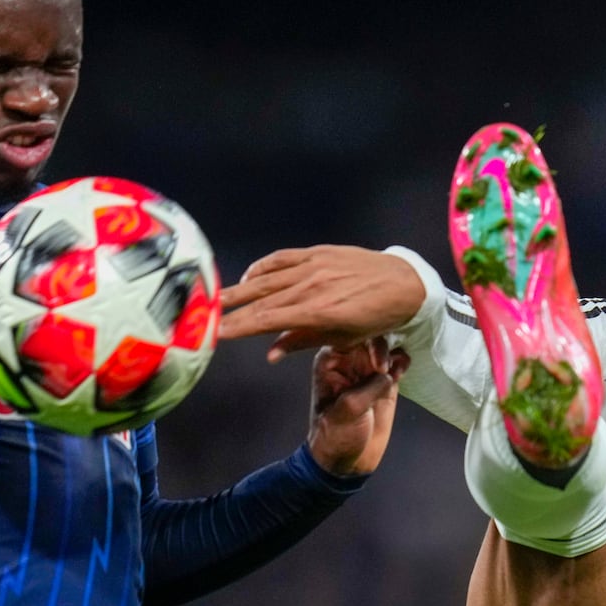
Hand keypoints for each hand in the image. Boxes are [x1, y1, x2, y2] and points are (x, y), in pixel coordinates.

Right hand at [220, 245, 426, 362]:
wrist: (404, 283)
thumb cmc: (376, 318)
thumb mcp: (343, 338)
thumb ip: (302, 342)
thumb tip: (270, 353)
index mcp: (317, 312)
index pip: (266, 321)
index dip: (238, 327)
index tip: (215, 334)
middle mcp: (310, 286)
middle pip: (259, 299)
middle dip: (230, 308)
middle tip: (201, 315)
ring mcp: (313, 266)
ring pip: (266, 278)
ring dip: (239, 288)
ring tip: (217, 297)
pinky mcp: (317, 252)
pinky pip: (282, 259)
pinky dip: (262, 267)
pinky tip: (249, 277)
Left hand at [307, 338, 410, 476]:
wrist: (347, 462)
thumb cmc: (336, 436)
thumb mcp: (348, 410)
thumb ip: (368, 386)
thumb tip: (388, 374)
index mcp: (330, 360)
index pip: (349, 333)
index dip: (366, 340)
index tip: (376, 363)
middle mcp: (349, 360)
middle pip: (370, 334)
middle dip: (382, 346)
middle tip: (384, 370)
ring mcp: (368, 369)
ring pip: (387, 344)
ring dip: (394, 353)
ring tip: (394, 374)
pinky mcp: (385, 382)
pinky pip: (398, 361)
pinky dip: (402, 362)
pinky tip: (400, 374)